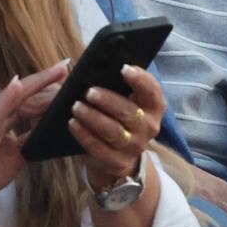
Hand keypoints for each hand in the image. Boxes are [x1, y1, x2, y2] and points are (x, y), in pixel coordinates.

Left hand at [74, 63, 168, 193]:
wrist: (119, 155)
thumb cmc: (119, 115)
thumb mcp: (124, 98)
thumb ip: (116, 82)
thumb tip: (94, 65)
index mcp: (153, 106)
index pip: (152, 91)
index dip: (140, 79)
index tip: (123, 68)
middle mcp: (148, 127)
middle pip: (130, 112)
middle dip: (108, 100)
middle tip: (89, 91)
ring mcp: (135, 147)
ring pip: (114, 132)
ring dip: (93, 118)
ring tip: (76, 106)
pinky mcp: (118, 162)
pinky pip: (100, 149)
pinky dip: (84, 135)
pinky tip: (73, 124)